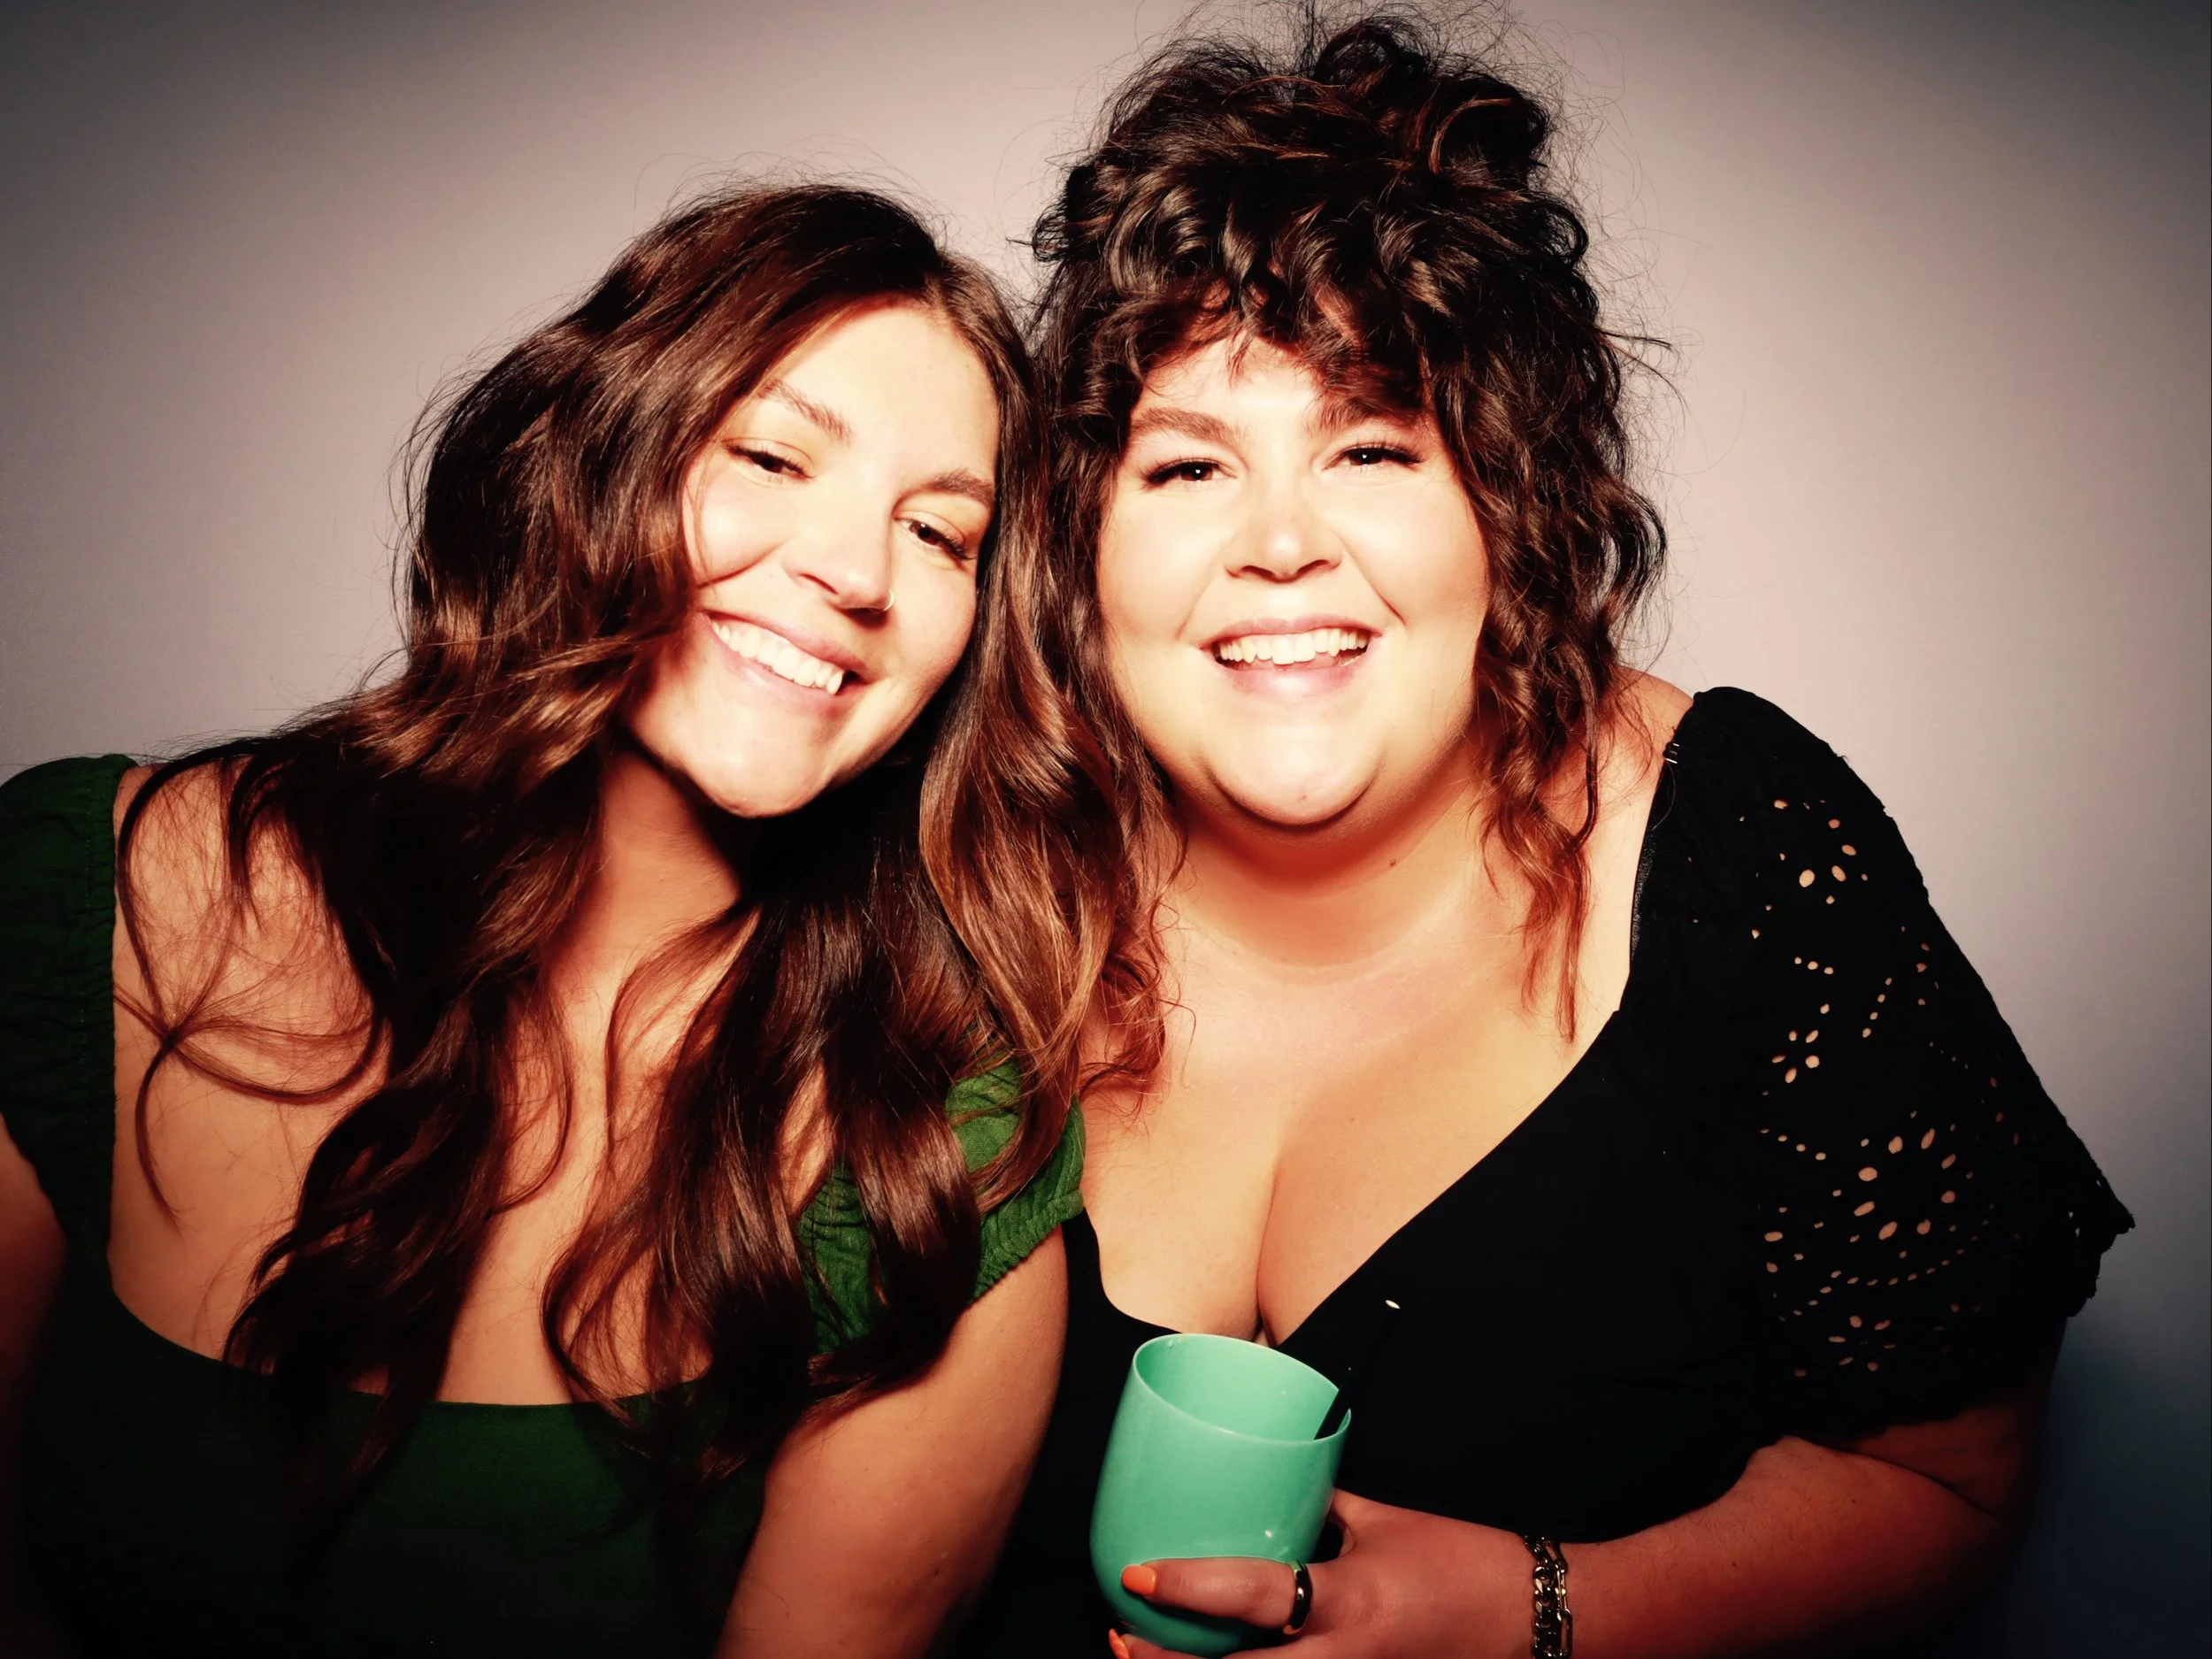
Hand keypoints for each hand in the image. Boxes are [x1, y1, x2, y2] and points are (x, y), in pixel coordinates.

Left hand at [1108, 1490, 1534, 1657]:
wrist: (1537, 1621)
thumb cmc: (1464, 1564)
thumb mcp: (1383, 1523)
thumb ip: (1322, 1505)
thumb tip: (1268, 1480)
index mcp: (1351, 1601)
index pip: (1254, 1596)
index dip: (1189, 1588)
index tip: (1136, 1575)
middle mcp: (1346, 1658)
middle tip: (1122, 1636)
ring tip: (1147, 1658)